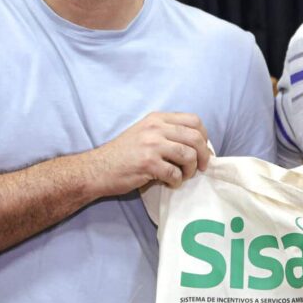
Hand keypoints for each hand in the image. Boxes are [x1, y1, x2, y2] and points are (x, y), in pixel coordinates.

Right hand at [90, 112, 209, 196]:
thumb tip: (198, 144)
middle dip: (204, 155)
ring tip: (183, 176)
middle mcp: (156, 128)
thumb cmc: (123, 154)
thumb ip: (168, 132)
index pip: (194, 120)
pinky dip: (176, 182)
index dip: (204, 136)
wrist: (98, 169)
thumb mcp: (145, 133)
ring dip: (191, 170)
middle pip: (195, 138)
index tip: (203, 150)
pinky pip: (175, 173)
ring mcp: (152, 145)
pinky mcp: (148, 163)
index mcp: (157, 118)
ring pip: (189, 156)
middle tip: (201, 168)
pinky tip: (169, 183)